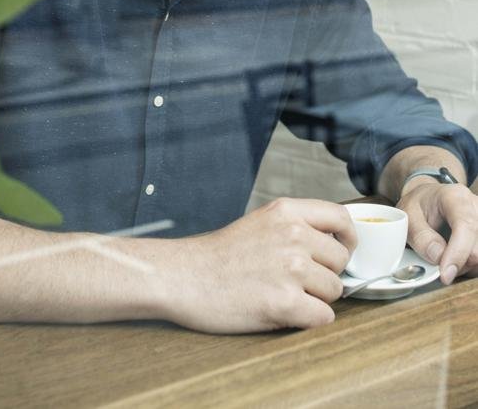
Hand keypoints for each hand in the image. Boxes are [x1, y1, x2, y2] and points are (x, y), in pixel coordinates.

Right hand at [167, 198, 356, 333]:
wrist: (185, 276)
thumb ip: (295, 225)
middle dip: (326, 274)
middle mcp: (293, 235)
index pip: (341, 217)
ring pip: (335, 291)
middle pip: (340, 260)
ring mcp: (290, 269)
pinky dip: (308, 320)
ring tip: (284, 295)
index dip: (347, 238)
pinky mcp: (284, 303)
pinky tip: (284, 313)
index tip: (342, 250)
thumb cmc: (219, 254)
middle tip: (298, 281)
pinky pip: (323, 317)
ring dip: (316, 298)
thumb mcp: (260, 221)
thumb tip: (334, 243)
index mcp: (286, 212)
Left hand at [398, 182, 477, 284]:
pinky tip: (456, 257)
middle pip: (477, 247)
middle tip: (437, 262)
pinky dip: (468, 265)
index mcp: (455, 197)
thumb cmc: (418, 205)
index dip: (457, 254)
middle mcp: (475, 207)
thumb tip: (438, 258)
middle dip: (457, 263)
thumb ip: (421, 237)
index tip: (445, 274)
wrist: (427, 198)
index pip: (465, 226)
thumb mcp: (408, 216)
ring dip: (464, 266)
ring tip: (445, 256)